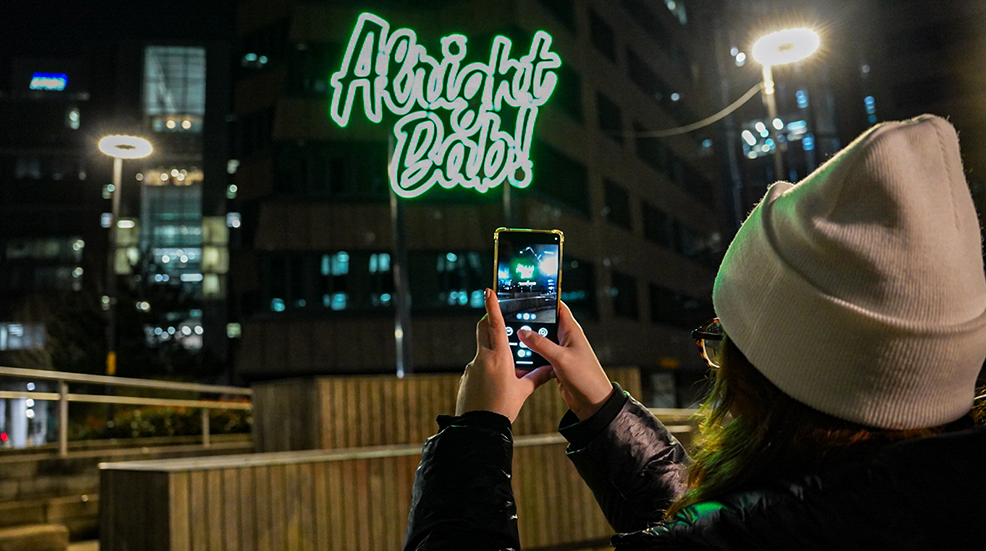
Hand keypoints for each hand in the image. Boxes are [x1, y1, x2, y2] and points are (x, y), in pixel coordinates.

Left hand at [455, 289, 554, 421]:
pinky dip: (485, 370)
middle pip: (483, 329)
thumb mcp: (523, 392)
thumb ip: (536, 377)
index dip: (492, 306)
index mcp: (499, 358)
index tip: (488, 291)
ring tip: (504, 371)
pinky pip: (477, 367)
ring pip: (481, 350)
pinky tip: (493, 386)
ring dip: (491, 352)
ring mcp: (471, 367)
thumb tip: (551, 369)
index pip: (495, 325)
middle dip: (489, 320)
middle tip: (497, 317)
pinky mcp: (465, 377)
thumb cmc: (503, 409)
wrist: (479, 428)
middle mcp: (482, 358)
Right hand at [517, 302, 613, 419]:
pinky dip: (531, 355)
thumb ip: (541, 344)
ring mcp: (560, 351)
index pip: (558, 307)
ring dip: (529, 340)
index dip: (545, 300)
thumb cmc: (585, 377)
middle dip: (531, 321)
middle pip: (546, 323)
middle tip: (512, 317)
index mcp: (571, 331)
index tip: (529, 294)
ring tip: (512, 336)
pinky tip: (519, 356)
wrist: (592, 402)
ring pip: (541, 340)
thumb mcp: (561, 358)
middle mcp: (566, 338)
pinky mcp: (556, 364)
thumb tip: (523, 332)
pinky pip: (540, 355)